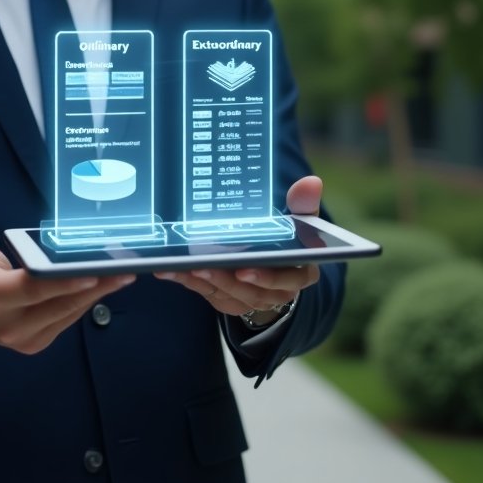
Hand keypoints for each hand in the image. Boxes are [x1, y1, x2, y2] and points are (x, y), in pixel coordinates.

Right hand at [0, 195, 134, 356]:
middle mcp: (9, 324)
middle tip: (123, 267)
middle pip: (59, 304)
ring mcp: (25, 338)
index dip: (62, 282)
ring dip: (97, 293)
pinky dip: (86, 301)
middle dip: (94, 286)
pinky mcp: (38, 343)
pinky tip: (105, 282)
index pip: (32, 288)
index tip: (92, 271)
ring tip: (122, 272)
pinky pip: (67, 319)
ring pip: (69, 314)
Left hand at [154, 175, 323, 318]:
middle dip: (226, 279)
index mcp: (299, 273)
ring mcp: (252, 299)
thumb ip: (302, 204)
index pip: (287, 279)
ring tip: (184, 266)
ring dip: (205, 281)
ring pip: (228, 294)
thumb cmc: (287, 239)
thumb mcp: (298, 220)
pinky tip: (170, 270)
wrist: (276, 267)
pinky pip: (209, 294)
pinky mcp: (230, 301)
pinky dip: (190, 282)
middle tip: (203, 265)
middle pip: (252, 291)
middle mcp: (277, 292)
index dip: (266, 277)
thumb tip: (312, 181)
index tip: (244, 268)